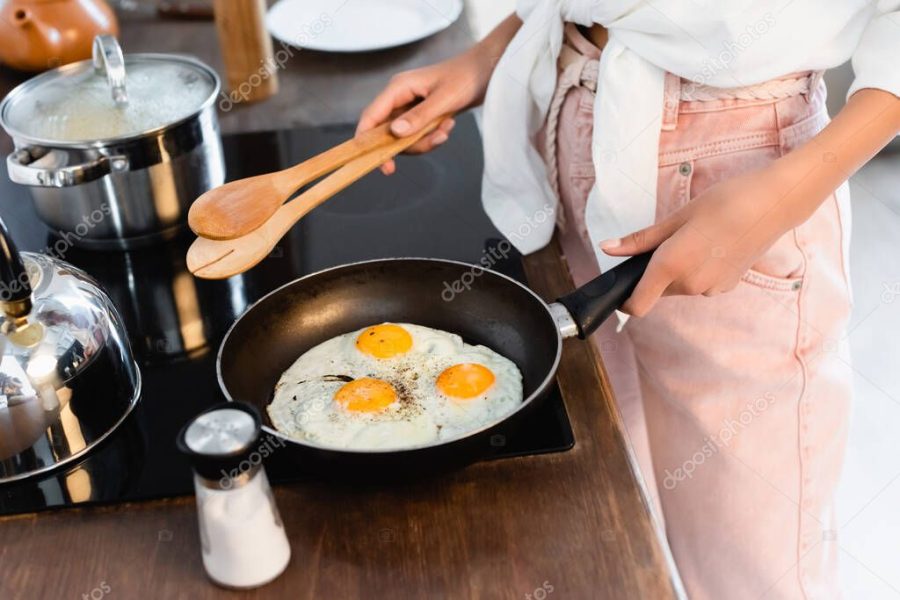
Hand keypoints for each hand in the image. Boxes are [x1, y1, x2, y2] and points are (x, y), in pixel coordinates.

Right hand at [356, 50, 494, 173]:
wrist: (485, 72)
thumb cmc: (465, 79)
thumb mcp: (443, 100)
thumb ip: (419, 117)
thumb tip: (395, 133)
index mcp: (398, 88)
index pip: (371, 116)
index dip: (368, 141)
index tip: (381, 164)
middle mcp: (399, 97)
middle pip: (388, 133)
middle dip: (411, 143)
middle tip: (436, 140)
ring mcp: (409, 107)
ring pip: (405, 138)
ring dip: (426, 140)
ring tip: (447, 128)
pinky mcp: (420, 114)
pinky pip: (418, 135)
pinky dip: (433, 137)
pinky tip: (448, 125)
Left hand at [601, 165, 805, 315]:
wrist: (774, 204)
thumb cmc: (724, 203)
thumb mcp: (677, 217)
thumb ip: (640, 240)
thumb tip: (607, 248)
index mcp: (672, 266)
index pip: (637, 305)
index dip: (624, 300)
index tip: (621, 286)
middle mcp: (690, 284)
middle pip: (657, 291)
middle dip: (653, 274)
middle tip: (667, 239)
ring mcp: (711, 288)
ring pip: (679, 287)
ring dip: (677, 270)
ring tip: (695, 237)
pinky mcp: (727, 286)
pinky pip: (700, 283)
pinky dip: (698, 269)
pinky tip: (713, 244)